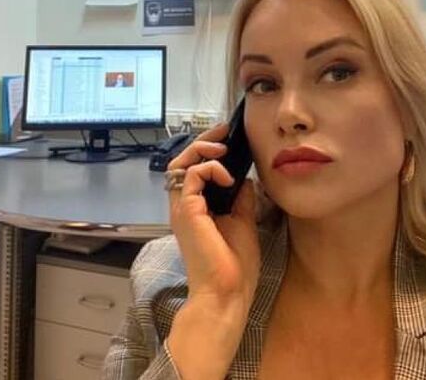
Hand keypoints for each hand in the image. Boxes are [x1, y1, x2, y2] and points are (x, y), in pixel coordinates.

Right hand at [166, 123, 260, 310]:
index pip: (192, 170)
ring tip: (223, 150)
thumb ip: (241, 199)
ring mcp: (183, 209)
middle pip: (181, 162)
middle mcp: (185, 207)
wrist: (227, 292)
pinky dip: (209, 168)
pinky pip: (191, 176)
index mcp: (197, 209)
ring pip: (180, 164)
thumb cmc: (234, 266)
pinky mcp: (187, 212)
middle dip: (202, 142)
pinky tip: (228, 177)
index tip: (227, 139)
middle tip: (223, 133)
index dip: (207, 150)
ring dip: (202, 150)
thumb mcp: (243, 221)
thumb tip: (245, 178)